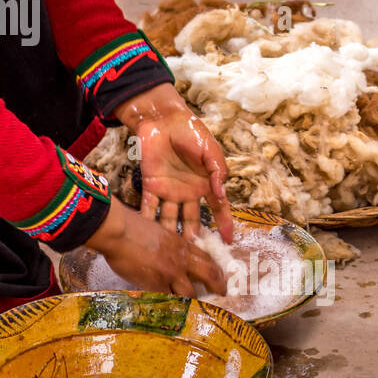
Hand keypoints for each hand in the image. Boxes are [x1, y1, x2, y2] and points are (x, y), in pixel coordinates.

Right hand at [84, 199, 225, 295]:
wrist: (119, 231)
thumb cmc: (132, 227)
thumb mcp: (157, 232)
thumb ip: (167, 244)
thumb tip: (169, 254)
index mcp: (181, 244)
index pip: (207, 258)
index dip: (216, 269)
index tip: (219, 277)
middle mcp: (181, 259)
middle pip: (209, 274)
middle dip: (218, 286)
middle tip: (222, 296)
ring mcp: (170, 273)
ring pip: (190, 293)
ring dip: (194, 301)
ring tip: (196, 309)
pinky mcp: (157, 284)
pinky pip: (169, 299)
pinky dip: (171, 305)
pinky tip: (172, 311)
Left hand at [113, 83, 234, 243]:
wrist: (164, 120)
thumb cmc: (191, 132)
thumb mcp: (210, 151)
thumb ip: (218, 171)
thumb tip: (222, 194)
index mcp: (205, 184)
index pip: (218, 209)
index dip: (223, 224)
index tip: (229, 241)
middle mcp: (188, 192)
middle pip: (193, 220)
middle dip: (194, 238)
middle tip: (196, 258)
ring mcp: (169, 190)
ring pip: (171, 218)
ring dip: (171, 234)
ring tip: (172, 254)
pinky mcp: (151, 185)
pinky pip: (149, 206)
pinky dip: (147, 219)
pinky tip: (148, 236)